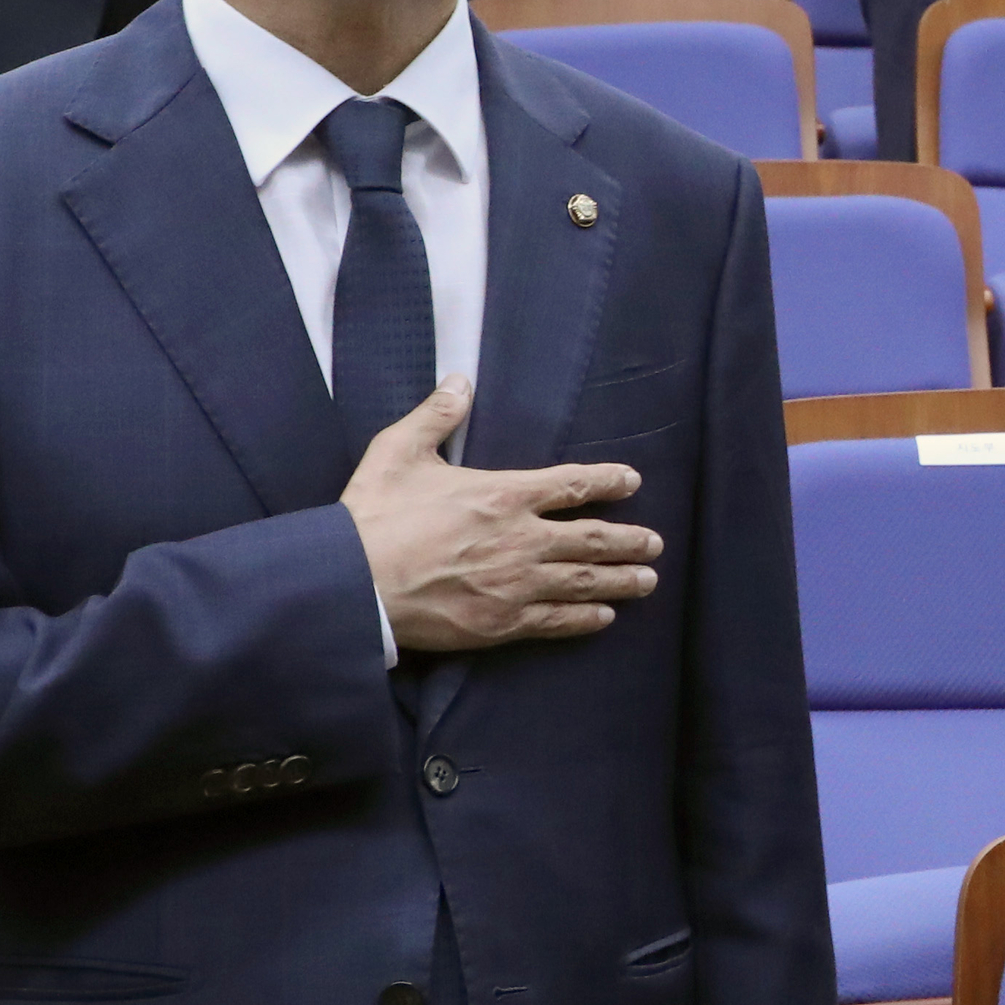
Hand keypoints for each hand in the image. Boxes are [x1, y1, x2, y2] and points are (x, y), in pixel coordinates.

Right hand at [345, 378, 657, 653]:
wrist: (350, 584)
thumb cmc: (372, 517)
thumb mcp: (398, 452)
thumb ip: (435, 416)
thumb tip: (459, 381)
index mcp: (503, 494)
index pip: (573, 484)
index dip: (608, 481)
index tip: (631, 481)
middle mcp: (520, 540)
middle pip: (593, 538)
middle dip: (629, 540)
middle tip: (654, 543)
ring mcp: (514, 585)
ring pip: (584, 582)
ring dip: (621, 580)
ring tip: (648, 579)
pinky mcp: (499, 624)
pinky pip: (555, 621)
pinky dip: (584, 619)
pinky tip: (603, 618)